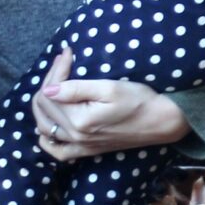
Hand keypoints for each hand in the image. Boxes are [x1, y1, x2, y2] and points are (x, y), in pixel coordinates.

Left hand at [32, 48, 190, 160]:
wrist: (161, 122)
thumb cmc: (139, 100)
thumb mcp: (109, 88)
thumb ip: (76, 89)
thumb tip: (48, 89)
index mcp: (79, 121)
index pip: (50, 92)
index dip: (56, 69)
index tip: (67, 53)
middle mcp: (75, 137)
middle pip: (44, 108)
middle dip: (49, 80)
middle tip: (63, 62)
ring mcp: (80, 147)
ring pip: (45, 127)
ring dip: (43, 104)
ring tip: (55, 83)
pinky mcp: (87, 151)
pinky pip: (57, 151)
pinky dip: (47, 137)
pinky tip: (51, 122)